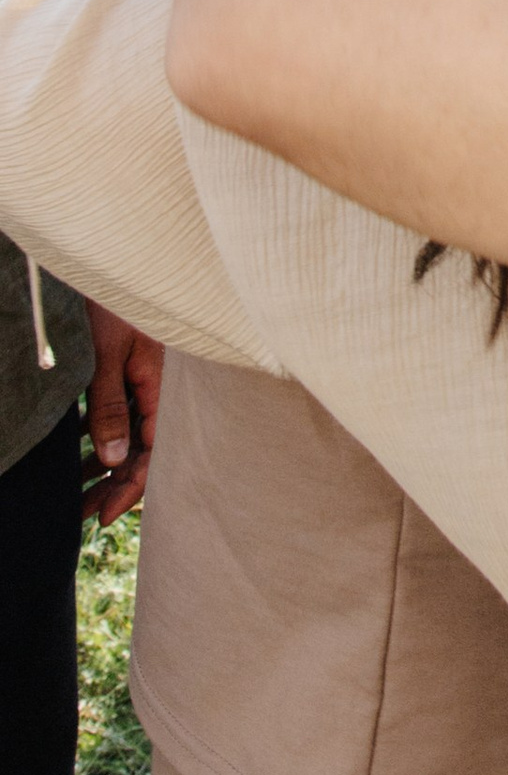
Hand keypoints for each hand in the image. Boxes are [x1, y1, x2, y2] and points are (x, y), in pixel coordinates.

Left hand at [80, 303, 162, 525]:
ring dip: (105, 467)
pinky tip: (82, 462)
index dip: (131, 486)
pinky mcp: (128, 372)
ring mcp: (143, 381)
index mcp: (162, 386)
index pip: (154, 451)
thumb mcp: (107, 357)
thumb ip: (110, 408)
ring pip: (129, 436)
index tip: (104, 514)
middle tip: (84, 516)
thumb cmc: (113, 303)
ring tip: (76, 498)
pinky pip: (119, 417)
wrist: (121, 259)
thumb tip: (113, 460)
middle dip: (114, 485)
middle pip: (142, 449)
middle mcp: (157, 388)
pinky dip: (101, 442)